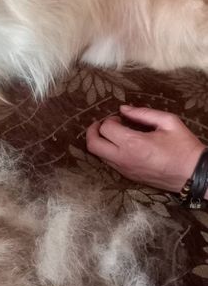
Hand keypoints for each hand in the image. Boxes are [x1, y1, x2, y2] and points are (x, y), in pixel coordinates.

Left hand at [86, 105, 204, 192]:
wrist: (193, 175)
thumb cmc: (184, 147)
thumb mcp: (169, 122)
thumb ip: (143, 113)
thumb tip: (124, 109)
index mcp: (134, 143)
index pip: (106, 128)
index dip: (110, 119)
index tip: (120, 117)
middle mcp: (124, 158)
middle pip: (93, 145)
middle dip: (92, 131)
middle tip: (102, 124)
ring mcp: (124, 170)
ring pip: (98, 156)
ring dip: (99, 142)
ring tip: (112, 134)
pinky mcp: (128, 177)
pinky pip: (108, 163)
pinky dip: (107, 152)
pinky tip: (120, 145)